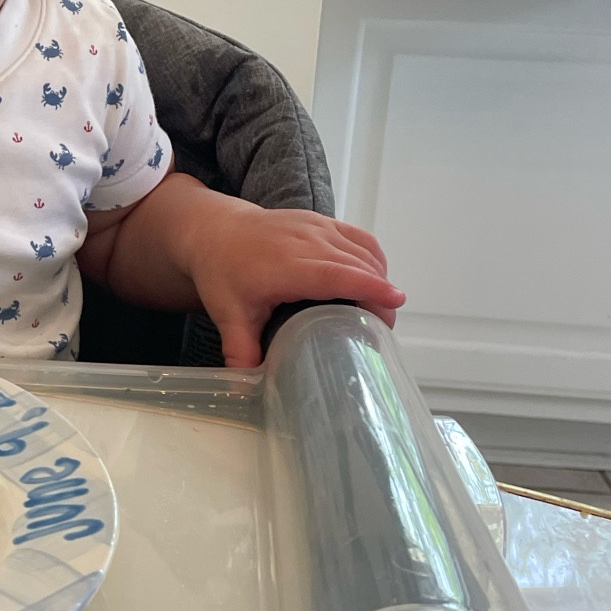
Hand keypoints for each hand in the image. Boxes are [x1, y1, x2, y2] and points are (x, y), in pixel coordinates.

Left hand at [182, 197, 404, 367]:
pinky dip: (373, 259)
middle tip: (384, 330)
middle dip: (380, 295)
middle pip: (358, 265)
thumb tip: (243, 388)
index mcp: (285, 266)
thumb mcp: (227, 314)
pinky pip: (359, 237)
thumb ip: (240, 350)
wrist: (214, 230)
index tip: (395, 301)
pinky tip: (372, 280)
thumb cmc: (222, 271)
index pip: (336, 274)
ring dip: (379, 278)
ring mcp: (315, 226)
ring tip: (378, 310)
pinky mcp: (321, 221)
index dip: (368, 287)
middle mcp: (305, 241)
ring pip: (363, 250)